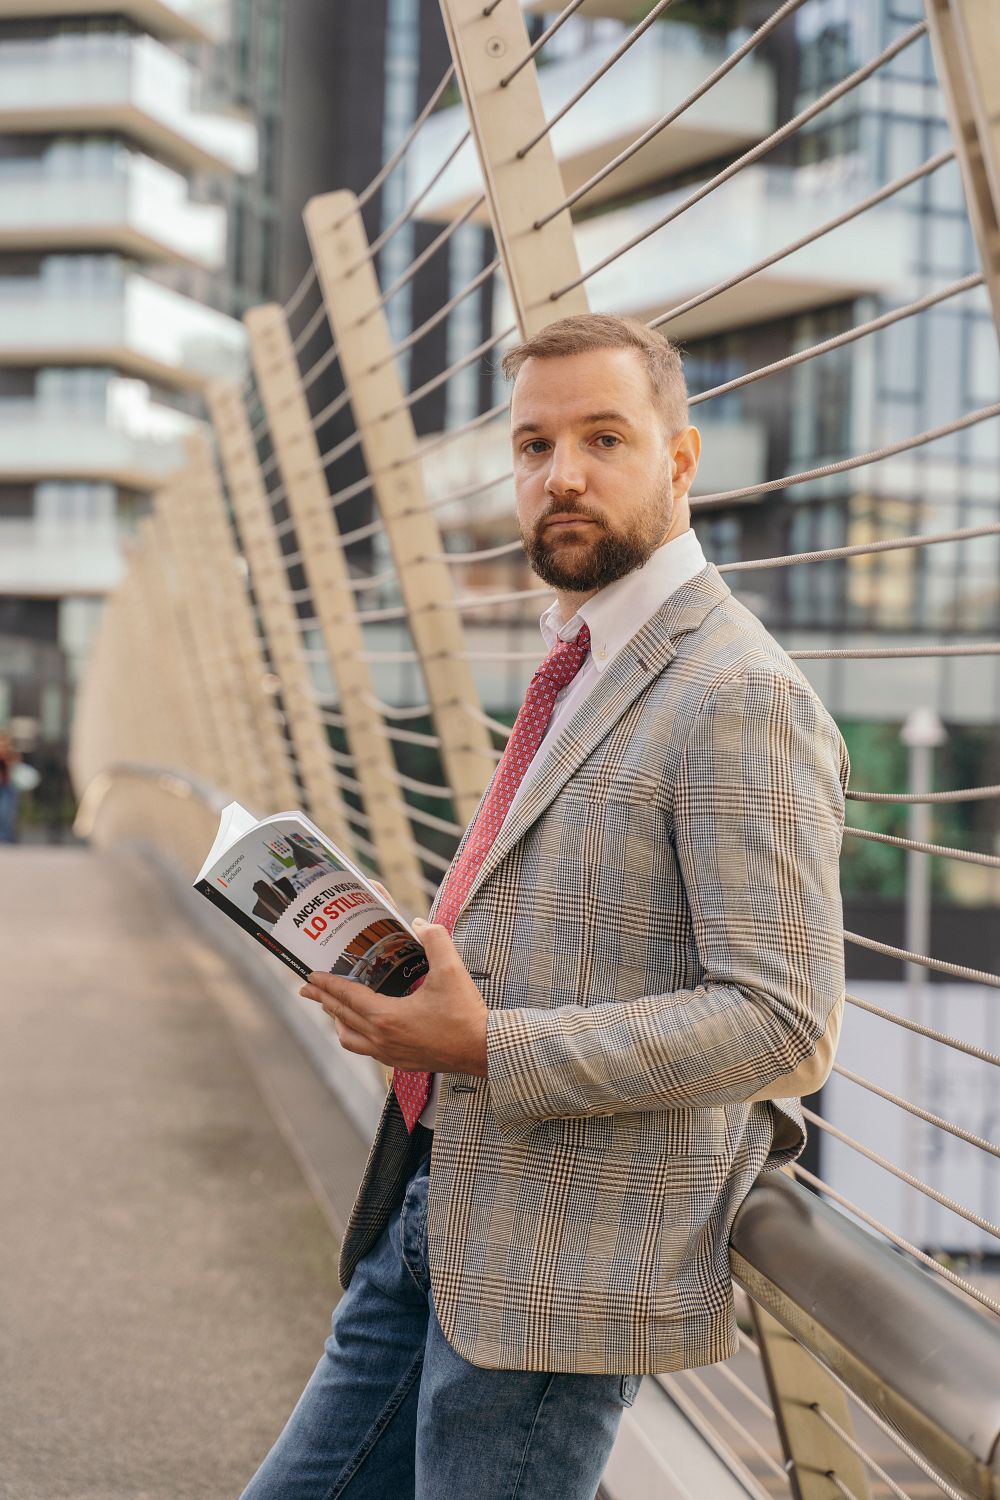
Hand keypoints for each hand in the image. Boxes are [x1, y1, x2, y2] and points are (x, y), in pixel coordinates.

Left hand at [299, 919, 487, 1074]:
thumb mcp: (451, 969)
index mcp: (387, 1017)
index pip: (347, 997)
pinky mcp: (401, 1063)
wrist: (483, 1049)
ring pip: (350, 1039)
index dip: (327, 985)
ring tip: (332, 1009)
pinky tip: (363, 1029)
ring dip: (338, 1021)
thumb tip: (419, 924)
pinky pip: (367, 1050)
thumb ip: (434, 939)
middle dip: (323, 1000)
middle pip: (341, 1017)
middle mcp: (382, 1038)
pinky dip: (356, 1036)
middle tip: (307, 989)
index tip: (310, 976)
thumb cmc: (465, 1014)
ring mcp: (390, 1054)